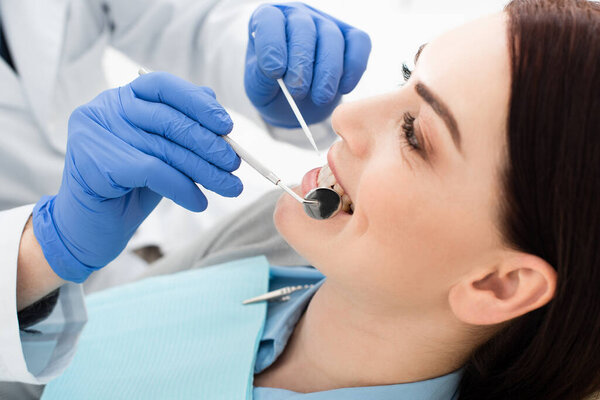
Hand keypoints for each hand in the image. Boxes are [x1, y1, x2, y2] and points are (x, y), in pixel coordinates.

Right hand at [32, 72, 241, 282]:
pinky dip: (182, 188)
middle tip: (236, 164)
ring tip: (230, 187)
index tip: (227, 126)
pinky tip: (199, 203)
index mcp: (120, 98)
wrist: (91, 230)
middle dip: (209, 144)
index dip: (198, 103)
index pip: (163, 86)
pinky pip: (153, 171)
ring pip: (165, 148)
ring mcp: (95, 133)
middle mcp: (104, 108)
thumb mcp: (161, 154)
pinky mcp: (94, 162)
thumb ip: (182, 129)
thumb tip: (217, 105)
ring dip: (205, 171)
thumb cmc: (130, 189)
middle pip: (169, 120)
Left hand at [245, 2, 370, 127]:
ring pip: (332, 37)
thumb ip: (262, 77)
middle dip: (302, 63)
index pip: (269, 20)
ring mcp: (325, 24)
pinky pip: (358, 43)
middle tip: (298, 92)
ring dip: (328, 71)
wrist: (295, 102)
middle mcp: (297, 16)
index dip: (272, 44)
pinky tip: (344, 88)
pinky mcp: (350, 37)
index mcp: (268, 22)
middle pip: (304, 29)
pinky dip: (354, 67)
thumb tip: (277, 72)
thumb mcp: (259, 87)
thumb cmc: (273, 89)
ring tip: (320, 98)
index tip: (274, 72)